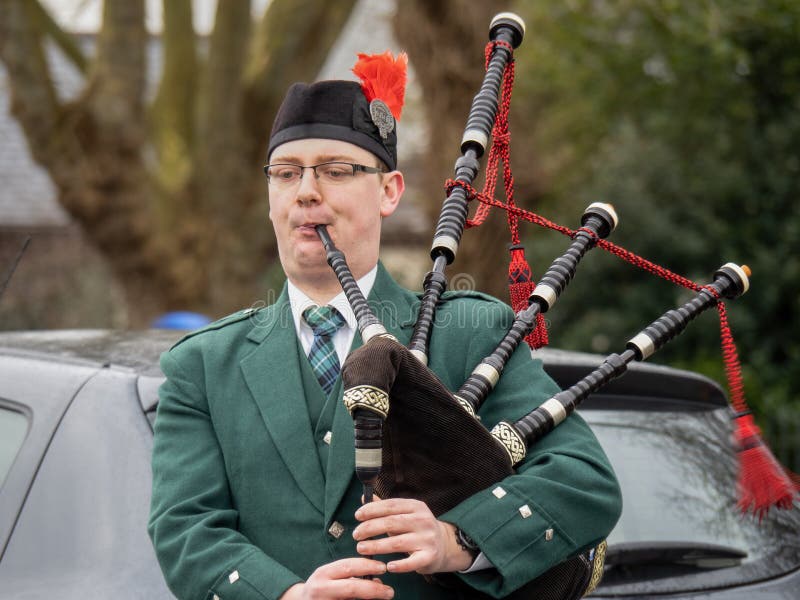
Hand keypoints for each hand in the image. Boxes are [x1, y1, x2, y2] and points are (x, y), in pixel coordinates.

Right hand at [279, 558, 392, 598]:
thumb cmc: (321, 589)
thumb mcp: (331, 577)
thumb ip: (350, 576)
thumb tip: (376, 580)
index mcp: (323, 574)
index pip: (348, 566)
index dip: (368, 566)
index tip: (383, 567)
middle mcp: (320, 589)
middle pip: (352, 588)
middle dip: (374, 590)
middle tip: (389, 591)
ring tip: (381, 598)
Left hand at [353, 498, 473, 573]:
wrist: (444, 545)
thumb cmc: (417, 528)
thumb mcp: (405, 514)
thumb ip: (385, 508)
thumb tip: (364, 497)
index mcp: (415, 506)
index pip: (391, 505)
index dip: (372, 509)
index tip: (357, 516)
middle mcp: (423, 520)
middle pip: (392, 523)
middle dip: (370, 528)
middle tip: (355, 534)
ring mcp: (427, 538)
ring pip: (398, 542)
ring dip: (377, 546)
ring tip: (361, 548)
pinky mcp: (430, 556)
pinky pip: (412, 562)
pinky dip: (400, 565)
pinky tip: (387, 567)